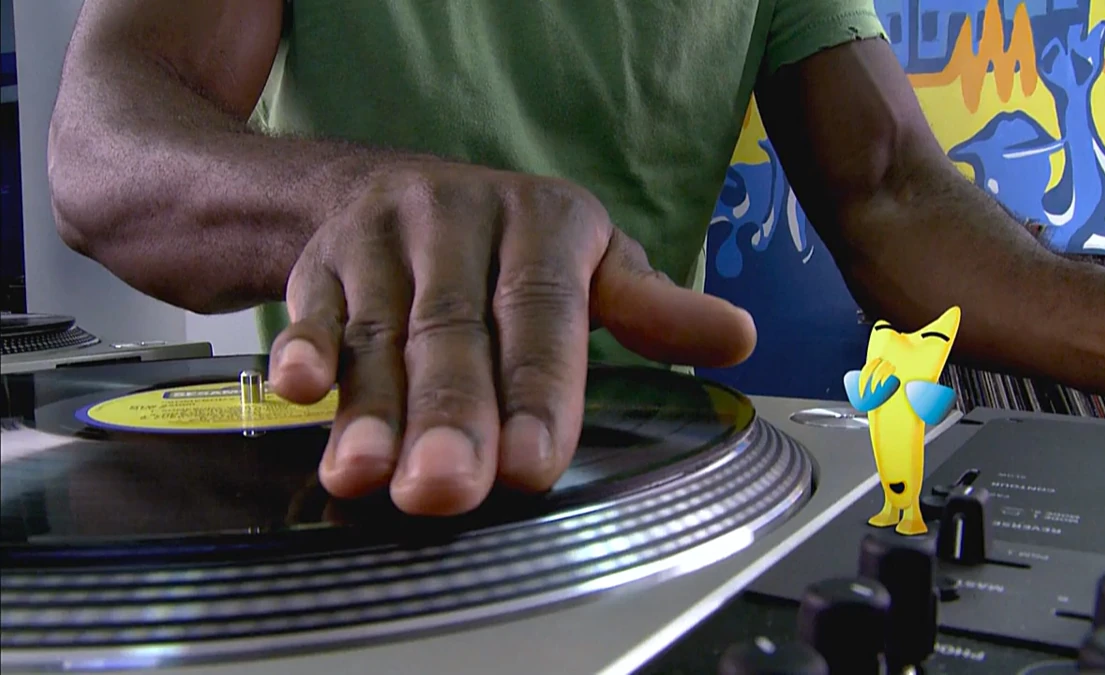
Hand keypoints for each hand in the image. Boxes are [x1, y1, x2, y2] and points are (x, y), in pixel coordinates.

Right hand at [266, 165, 757, 514]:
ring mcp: (383, 240)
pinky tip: (297, 392)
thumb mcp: (588, 262)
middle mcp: (459, 219)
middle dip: (451, 414)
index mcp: (542, 221)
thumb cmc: (507, 245)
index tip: (533, 465)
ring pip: (378, 331)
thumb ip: (650, 309)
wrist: (382, 187)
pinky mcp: (320, 264)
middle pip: (453, 328)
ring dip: (370, 407)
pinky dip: (301, 350)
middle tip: (447, 489)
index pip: (542, 310)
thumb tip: (739, 337)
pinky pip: (308, 308)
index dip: (539, 389)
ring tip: (369, 476)